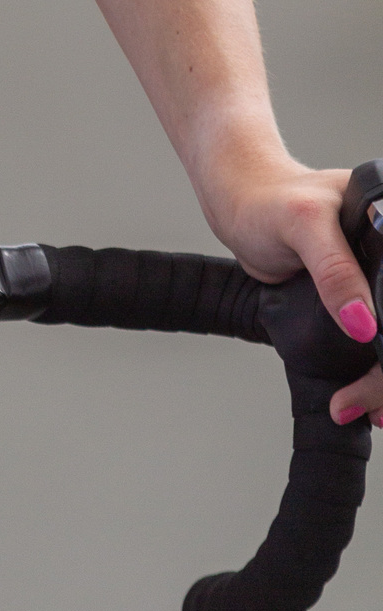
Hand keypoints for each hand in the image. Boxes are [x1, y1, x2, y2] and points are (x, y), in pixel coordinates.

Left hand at [208, 160, 380, 429]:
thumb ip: (334, 269)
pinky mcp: (357, 299)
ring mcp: (375, 280)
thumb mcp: (302, 223)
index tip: (378, 375)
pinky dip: (372, 372)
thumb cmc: (268, 200)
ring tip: (363, 409)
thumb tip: (364, 324)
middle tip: (370, 410)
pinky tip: (363, 397)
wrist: (241, 205)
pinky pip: (376, 342)